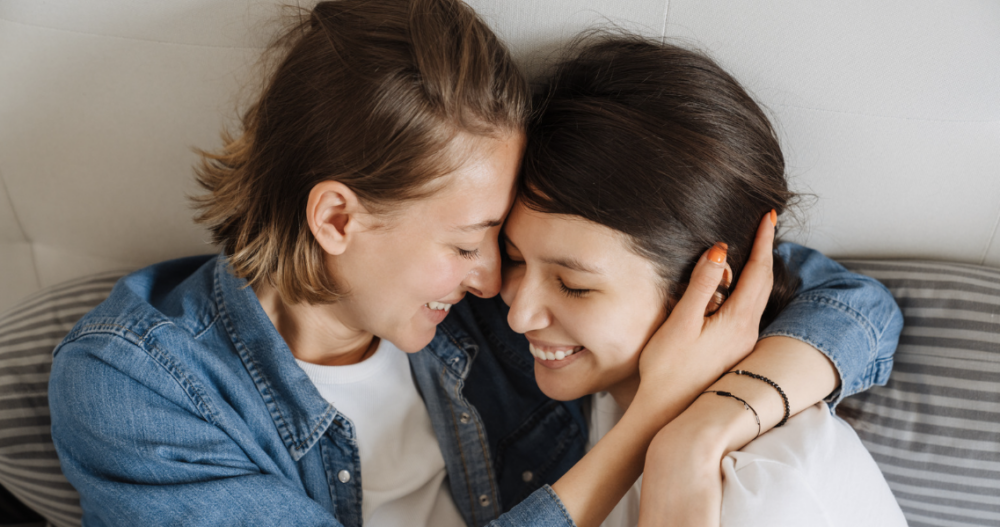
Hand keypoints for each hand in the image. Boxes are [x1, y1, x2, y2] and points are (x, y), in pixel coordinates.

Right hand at [636, 211, 775, 417]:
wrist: (668, 412)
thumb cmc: (668, 368)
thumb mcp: (681, 321)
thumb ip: (703, 284)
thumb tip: (720, 250)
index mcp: (738, 321)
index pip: (758, 271)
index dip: (763, 241)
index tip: (769, 215)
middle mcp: (748, 332)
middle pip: (763, 283)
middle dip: (764, 252)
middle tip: (764, 225)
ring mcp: (743, 344)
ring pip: (756, 299)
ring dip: (755, 272)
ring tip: (750, 249)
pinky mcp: (733, 352)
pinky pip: (746, 312)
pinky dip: (745, 291)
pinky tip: (732, 289)